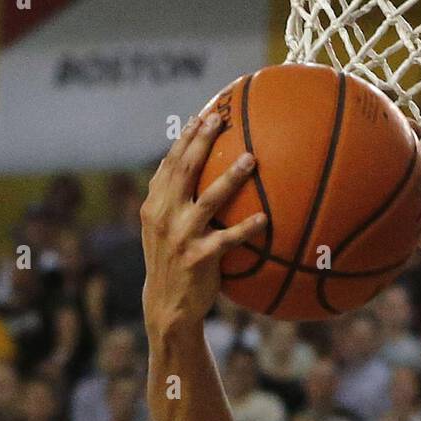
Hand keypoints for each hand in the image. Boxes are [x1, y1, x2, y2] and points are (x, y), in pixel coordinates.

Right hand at [141, 113, 266, 334]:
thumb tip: (188, 168)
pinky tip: (264, 220)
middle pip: (185, 171)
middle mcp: (164, 215)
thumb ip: (172, 201)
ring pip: (208, 200)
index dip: (186, 138)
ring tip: (251, 159)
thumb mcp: (163, 229)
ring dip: (231, 178)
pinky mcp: (199, 258)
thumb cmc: (173, 263)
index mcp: (155, 204)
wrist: (167, 305)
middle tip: (222, 120)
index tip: (203, 116)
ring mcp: (181, 237)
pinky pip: (227, 239)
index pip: (170, 163)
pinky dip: (246, 228)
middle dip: (203, 142)